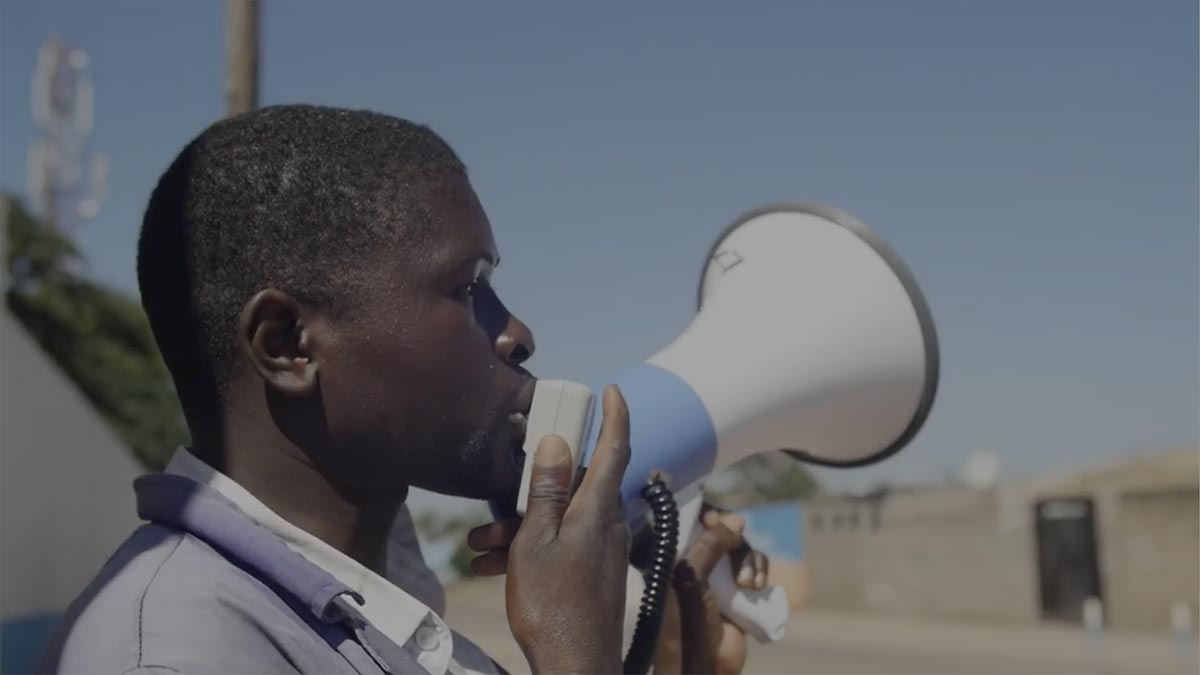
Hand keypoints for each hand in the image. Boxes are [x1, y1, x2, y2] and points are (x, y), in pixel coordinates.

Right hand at [489, 386, 631, 673]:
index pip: (615, 447)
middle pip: (576, 484)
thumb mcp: (536, 541)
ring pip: (560, 519)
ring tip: (479, 546)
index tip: (612, 389)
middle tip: (500, 492)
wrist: (574, 666)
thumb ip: (546, 491)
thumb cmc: (552, 605)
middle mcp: (608, 525)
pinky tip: (493, 566)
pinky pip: (562, 544)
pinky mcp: (594, 572)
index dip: (616, 414)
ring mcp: (603, 550)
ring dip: (520, 525)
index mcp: (598, 510)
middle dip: (533, 487)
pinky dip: (531, 548)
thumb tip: (556, 442)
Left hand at [653, 508, 769, 674]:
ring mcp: (714, 573)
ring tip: (748, 582)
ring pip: (738, 543)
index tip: (712, 518)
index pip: (684, 517)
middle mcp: (690, 560)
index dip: (701, 513)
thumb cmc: (686, 622)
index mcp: (667, 555)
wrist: (707, 666)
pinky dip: (758, 568)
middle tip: (734, 536)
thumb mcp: (690, 576)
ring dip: (747, 556)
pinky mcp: (736, 586)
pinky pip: (752, 562)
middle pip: (716, 526)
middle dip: (729, 534)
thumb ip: (709, 543)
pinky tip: (757, 585)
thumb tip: (736, 521)